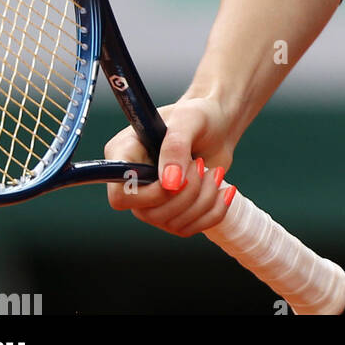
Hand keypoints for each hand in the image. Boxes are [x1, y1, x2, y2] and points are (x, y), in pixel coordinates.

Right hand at [104, 94, 237, 236]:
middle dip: (186, 193)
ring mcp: (152, 202)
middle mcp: (133, 182)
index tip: (177, 179)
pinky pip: (189, 228)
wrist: (219, 127)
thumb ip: (175, 146)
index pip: (121, 195)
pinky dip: (212, 211)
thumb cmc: (200, 116)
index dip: (149, 195)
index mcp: (124, 154)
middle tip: (201, 165)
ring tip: (215, 172)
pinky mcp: (173, 213)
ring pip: (172, 223)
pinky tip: (223, 190)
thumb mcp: (189, 119)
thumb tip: (170, 184)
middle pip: (149, 214)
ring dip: (202, 200)